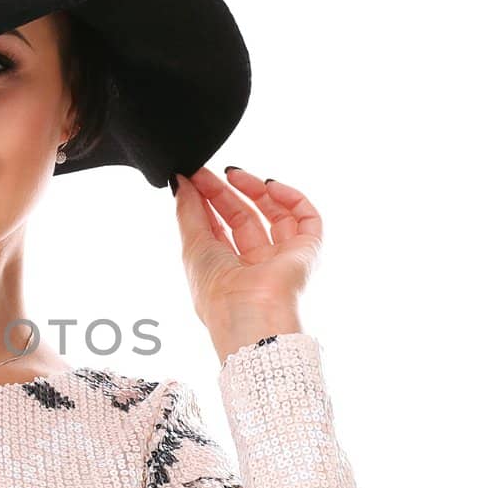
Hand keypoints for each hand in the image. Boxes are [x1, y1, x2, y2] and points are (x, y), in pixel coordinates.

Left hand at [171, 165, 320, 342]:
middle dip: (224, 193)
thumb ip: (187, 213)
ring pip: (274, 214)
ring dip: (254, 190)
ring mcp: (283, 257)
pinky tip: (269, 185)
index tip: (193, 178)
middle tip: (206, 171)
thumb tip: (180, 182)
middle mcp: (257, 264)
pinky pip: (306, 218)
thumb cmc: (217, 293)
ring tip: (232, 173)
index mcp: (228, 270)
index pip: (220, 228)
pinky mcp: (307, 252)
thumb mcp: (193, 247)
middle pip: (244, 218)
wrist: (250, 316)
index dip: (207, 201)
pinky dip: (291, 197)